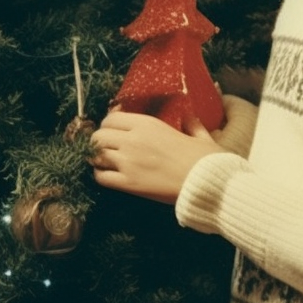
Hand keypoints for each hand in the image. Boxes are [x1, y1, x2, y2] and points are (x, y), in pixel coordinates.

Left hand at [89, 108, 225, 204]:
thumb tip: (191, 119)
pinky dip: (101, 175)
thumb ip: (191, 124)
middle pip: (98, 136)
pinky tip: (109, 176)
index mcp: (147, 123)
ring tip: (106, 163)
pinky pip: (101, 177)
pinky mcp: (129, 184)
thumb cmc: (205, 158)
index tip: (113, 132)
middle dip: (99, 142)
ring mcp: (128, 162)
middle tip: (107, 149)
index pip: (110, 118)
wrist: (206, 182)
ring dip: (98, 159)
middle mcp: (133, 139)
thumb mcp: (199, 135)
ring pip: (96, 155)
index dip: (108, 126)